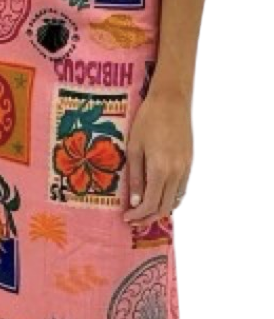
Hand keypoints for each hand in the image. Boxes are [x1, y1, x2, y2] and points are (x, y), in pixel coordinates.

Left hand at [123, 85, 194, 223]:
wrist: (172, 99)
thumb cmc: (148, 120)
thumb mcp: (134, 148)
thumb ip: (136, 177)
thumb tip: (136, 202)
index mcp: (160, 169)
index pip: (151, 204)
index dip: (138, 215)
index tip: (127, 217)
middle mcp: (177, 173)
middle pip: (165, 207)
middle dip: (149, 218)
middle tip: (134, 219)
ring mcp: (187, 168)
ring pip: (176, 201)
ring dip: (161, 210)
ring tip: (146, 211)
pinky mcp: (191, 163)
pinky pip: (183, 190)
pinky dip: (172, 199)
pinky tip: (160, 197)